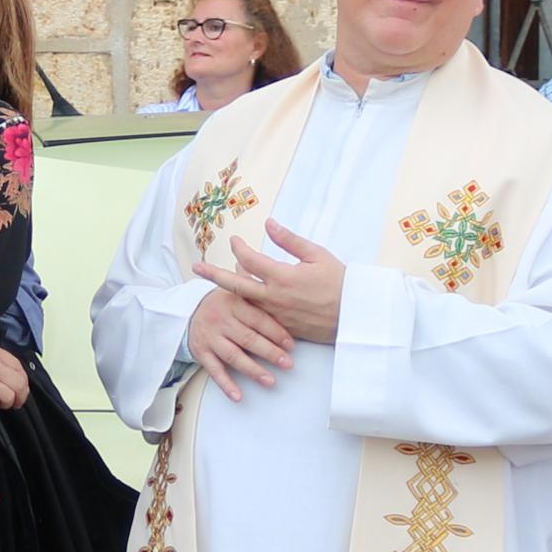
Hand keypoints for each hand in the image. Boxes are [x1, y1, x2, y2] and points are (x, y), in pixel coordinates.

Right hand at [184, 285, 294, 400]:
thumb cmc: (222, 303)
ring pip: (233, 356)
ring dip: (253, 370)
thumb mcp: (236, 290)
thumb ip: (257, 289)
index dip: (276, 332)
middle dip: (270, 353)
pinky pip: (214, 370)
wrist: (188, 311)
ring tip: (270, 381)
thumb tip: (283, 284)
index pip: (258, 319)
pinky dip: (226, 384)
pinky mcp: (201, 352)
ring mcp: (210, 337)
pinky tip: (238, 396)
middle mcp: (221, 320)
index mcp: (233, 303)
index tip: (291, 344)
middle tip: (287, 364)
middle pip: (248, 339)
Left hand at [197, 222, 345, 345]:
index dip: (238, 248)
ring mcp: (276, 315)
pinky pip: (259, 315)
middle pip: (236, 285)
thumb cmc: (339, 282)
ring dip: (232, 289)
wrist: (355, 316)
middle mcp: (274, 297)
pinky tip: (243, 300)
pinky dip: (248, 305)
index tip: (234, 240)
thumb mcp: (317, 255)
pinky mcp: (282, 327)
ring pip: (245, 301)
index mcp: (282, 277)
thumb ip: (290, 240)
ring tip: (223, 279)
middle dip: (214, 275)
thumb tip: (269, 223)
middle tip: (196, 268)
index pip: (250, 260)